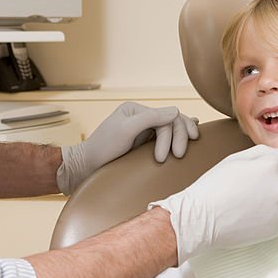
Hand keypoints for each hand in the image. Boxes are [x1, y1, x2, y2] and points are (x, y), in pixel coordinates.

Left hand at [56, 102, 198, 194]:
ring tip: (183, 151)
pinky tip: (191, 137)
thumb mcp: (125, 130)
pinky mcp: (145, 143)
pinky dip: (179, 136)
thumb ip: (150, 118)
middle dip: (179, 136)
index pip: (166, 117)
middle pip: (172, 121)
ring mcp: (144, 130)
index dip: (171, 135)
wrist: (86, 168)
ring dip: (181, 138)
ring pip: (173, 128)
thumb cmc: (102, 149)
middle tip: (179, 155)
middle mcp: (142, 117)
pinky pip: (167, 137)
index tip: (161, 157)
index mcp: (137, 110)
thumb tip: (176, 112)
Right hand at [150, 141, 277, 262]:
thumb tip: (276, 155)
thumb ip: (260, 153)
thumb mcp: (234, 159)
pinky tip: (254, 216)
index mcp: (270, 164)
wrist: (202, 218)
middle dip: (270, 180)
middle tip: (245, 190)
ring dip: (271, 198)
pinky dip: (275, 215)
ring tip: (246, 205)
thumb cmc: (214, 187)